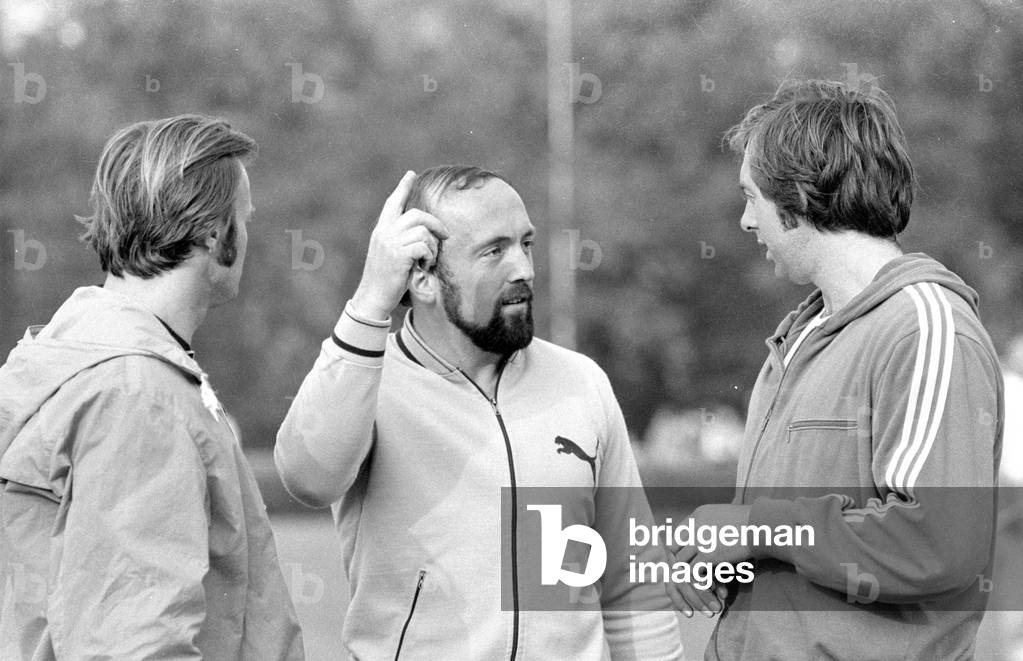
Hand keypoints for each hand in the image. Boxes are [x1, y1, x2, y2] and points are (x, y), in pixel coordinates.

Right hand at [351, 171, 448, 319]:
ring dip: (432, 247)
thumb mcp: (388, 254)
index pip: (393, 203)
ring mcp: (390, 242)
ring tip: (428, 261)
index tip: (410, 174)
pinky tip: (424, 266)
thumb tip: (423, 233)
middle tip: (445, 236)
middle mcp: (384, 232)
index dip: (402, 188)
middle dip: (435, 224)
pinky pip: (424, 246)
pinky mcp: (398, 254)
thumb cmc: (384, 280)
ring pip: (423, 231)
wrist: (372, 298)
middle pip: (417, 215)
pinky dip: (430, 257)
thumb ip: (399, 240)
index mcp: (381, 230)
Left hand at [668, 504, 752, 617]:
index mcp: (698, 514)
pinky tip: (709, 588)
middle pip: (674, 549)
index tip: (688, 560)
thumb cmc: (753, 521)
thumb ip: (712, 525)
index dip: (681, 548)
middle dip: (681, 563)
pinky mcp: (708, 555)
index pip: (678, 534)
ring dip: (690, 576)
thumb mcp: (726, 517)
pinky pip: (694, 574)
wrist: (764, 525)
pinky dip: (699, 583)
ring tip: (698, 587)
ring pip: (682, 564)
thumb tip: (709, 537)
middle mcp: (694, 526)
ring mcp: (699, 540)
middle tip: (688, 576)